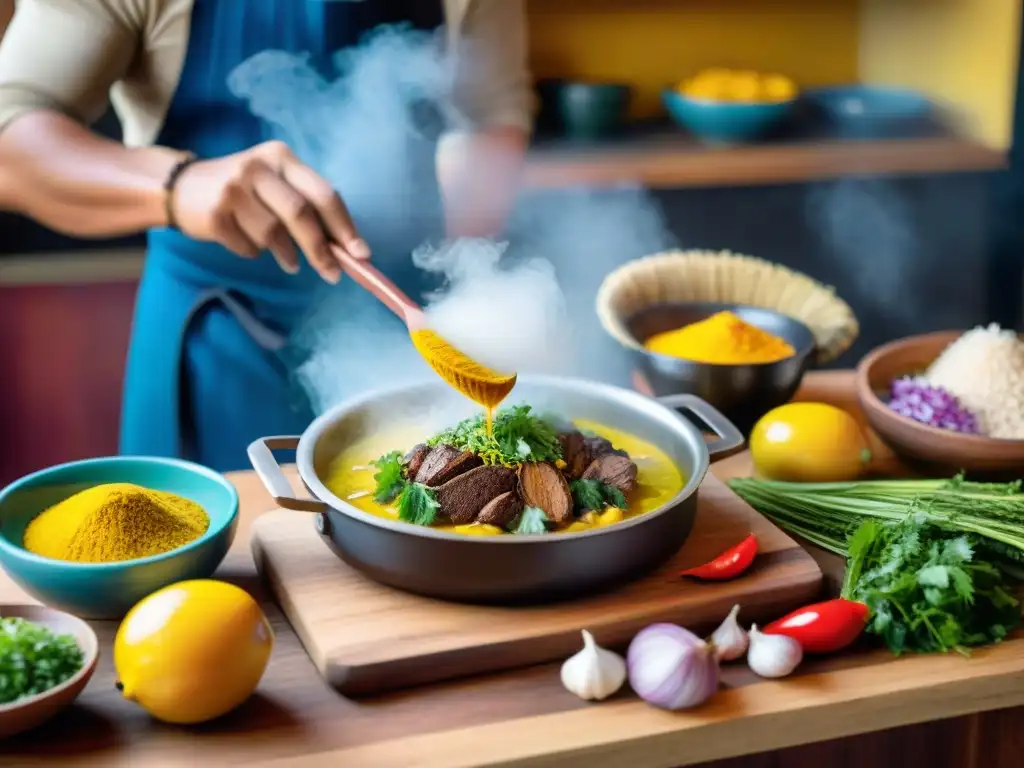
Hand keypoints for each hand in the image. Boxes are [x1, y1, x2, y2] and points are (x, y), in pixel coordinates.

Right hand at [170, 141, 369, 282]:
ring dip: (287, 255)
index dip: (345, 227)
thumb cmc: (243, 191)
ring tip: (289, 263)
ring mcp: (234, 188)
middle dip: (320, 249)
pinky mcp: (215, 213)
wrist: (180, 187)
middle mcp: (258, 166)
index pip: (323, 193)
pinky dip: (254, 252)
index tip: (361, 255)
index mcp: (282, 157)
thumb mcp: (275, 184)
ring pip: (274, 234)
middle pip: (301, 213)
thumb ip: (307, 206)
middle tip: (332, 274)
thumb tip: (347, 248)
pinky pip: (248, 246)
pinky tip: (247, 243)